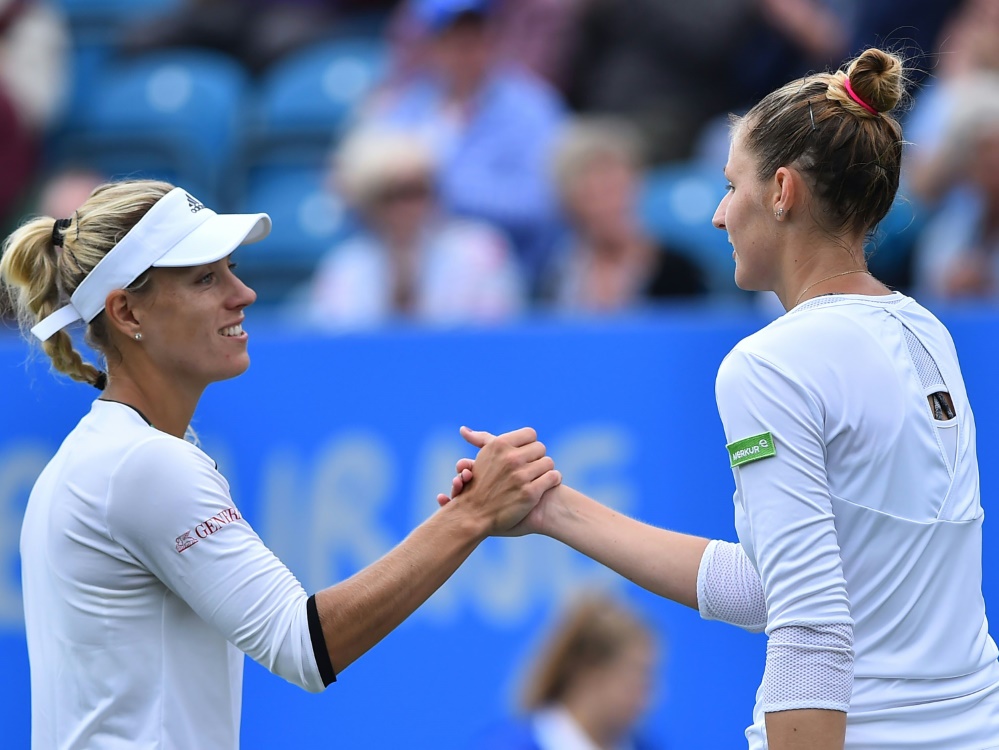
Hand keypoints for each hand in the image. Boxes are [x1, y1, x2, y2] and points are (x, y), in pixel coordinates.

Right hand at [440, 426, 560, 534]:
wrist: (474, 517)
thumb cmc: (478, 486)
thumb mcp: (479, 459)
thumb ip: (480, 441)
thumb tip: (464, 429)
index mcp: (499, 445)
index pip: (530, 434)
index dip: (529, 444)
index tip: (524, 454)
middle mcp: (510, 458)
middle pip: (540, 448)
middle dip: (536, 458)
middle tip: (530, 468)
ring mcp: (520, 476)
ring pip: (549, 463)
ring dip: (545, 470)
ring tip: (537, 477)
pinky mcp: (530, 493)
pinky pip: (553, 477)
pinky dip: (553, 480)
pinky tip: (547, 484)